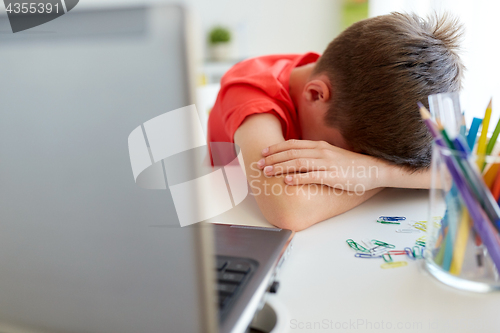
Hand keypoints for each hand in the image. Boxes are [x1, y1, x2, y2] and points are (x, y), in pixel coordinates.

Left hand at [257, 139, 386, 191]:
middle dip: (273, 158)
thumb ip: (315, 155)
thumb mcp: (331, 155)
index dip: (277, 148)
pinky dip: (297, 177)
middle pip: (291, 152)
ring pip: (298, 163)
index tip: (264, 152)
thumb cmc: (351, 165)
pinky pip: (311, 176)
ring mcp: (327, 163)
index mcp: (320, 146)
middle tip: (259, 164)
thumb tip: (298, 159)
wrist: (374, 169)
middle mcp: (321, 152)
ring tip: (267, 172)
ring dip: (280, 167)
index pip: (293, 144)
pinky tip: (286, 181)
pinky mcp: (332, 176)